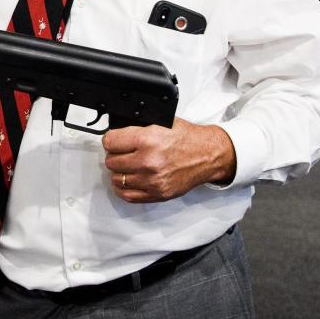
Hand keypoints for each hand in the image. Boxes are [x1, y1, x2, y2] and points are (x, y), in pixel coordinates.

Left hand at [103, 118, 235, 201]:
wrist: (208, 155)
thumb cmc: (187, 138)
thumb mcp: (161, 123)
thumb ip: (137, 129)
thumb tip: (116, 133)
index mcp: (148, 139)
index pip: (110, 142)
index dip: (110, 140)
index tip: (114, 141)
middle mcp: (148, 161)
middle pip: (111, 162)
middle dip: (115, 155)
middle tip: (123, 153)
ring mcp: (152, 181)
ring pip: (117, 179)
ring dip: (119, 172)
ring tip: (127, 166)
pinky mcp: (157, 194)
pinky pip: (127, 195)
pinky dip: (123, 188)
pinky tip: (128, 180)